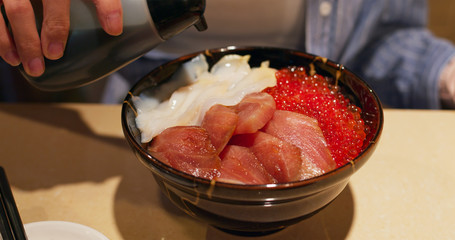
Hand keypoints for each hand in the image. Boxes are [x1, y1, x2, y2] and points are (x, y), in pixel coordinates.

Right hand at [0, 0, 122, 76]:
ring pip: (17, 9)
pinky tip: (11, 58)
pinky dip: (2, 39)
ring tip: (35, 67)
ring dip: (24, 40)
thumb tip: (114, 30)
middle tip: (55, 54)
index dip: (107, 7)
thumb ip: (97, 4)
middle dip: (54, 27)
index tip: (114, 29)